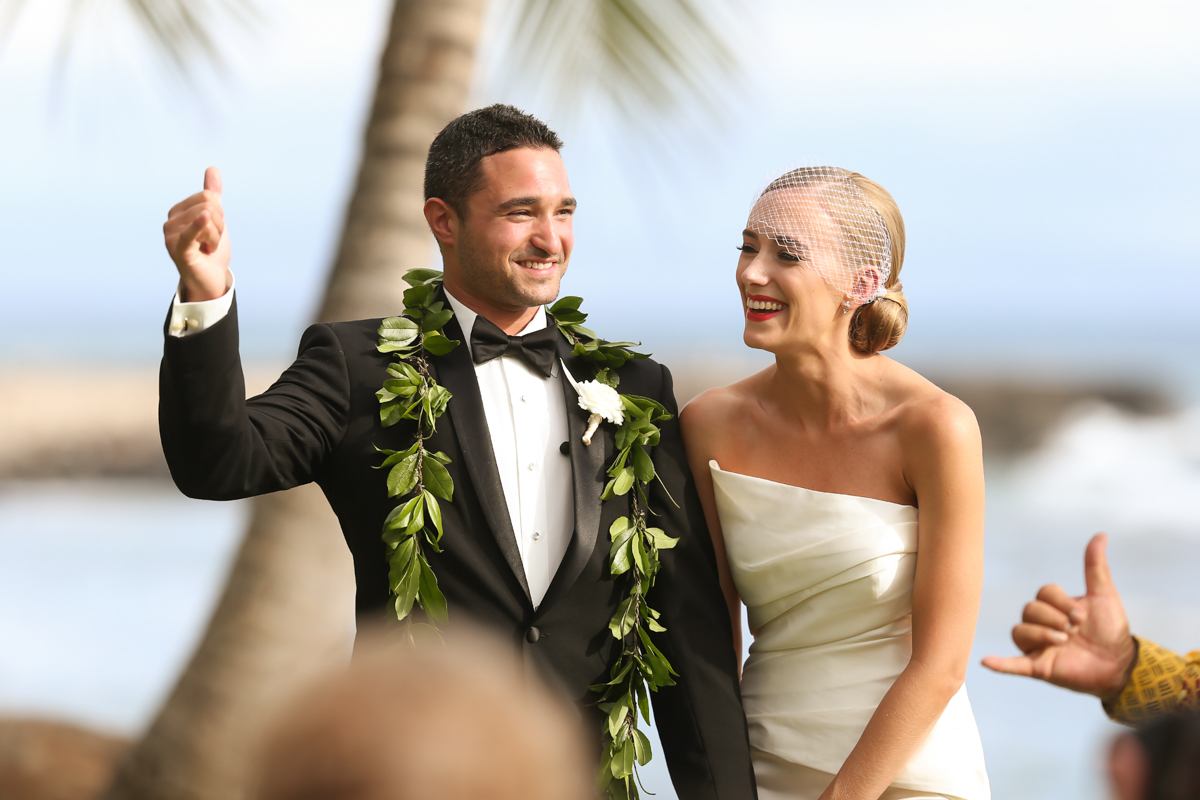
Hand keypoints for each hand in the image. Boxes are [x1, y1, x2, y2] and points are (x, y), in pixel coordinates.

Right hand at [163, 166, 230, 301]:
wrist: (210, 279)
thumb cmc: (210, 250)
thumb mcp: (215, 219)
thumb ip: (212, 195)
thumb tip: (212, 168)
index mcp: (178, 211)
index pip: (208, 197)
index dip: (220, 215)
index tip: (214, 231)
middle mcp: (170, 221)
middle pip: (208, 206)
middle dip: (219, 226)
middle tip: (211, 242)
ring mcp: (171, 236)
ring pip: (208, 220)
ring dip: (216, 238)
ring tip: (206, 249)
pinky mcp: (178, 250)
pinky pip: (190, 233)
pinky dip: (199, 226)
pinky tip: (204, 218)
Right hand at [982, 533, 1136, 699]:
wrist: (1121, 664)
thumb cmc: (1111, 629)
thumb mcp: (1103, 595)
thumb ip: (1095, 567)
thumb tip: (1101, 534)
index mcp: (1054, 606)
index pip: (1043, 593)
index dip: (1061, 601)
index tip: (1083, 616)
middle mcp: (1042, 624)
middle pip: (1029, 610)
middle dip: (1052, 617)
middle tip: (1074, 630)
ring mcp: (1038, 645)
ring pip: (1020, 632)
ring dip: (1040, 634)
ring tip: (1062, 641)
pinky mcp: (1039, 667)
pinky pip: (1013, 664)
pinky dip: (1000, 663)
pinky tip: (986, 661)